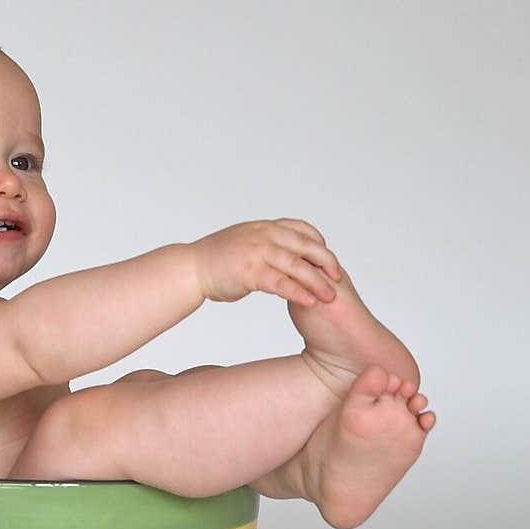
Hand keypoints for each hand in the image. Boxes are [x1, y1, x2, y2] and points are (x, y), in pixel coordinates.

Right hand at [192, 218, 342, 304]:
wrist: (190, 268)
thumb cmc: (216, 260)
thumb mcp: (246, 242)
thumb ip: (266, 244)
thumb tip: (282, 252)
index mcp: (264, 227)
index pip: (301, 229)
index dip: (318, 244)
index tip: (327, 259)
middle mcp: (264, 235)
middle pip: (305, 246)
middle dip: (326, 263)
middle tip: (338, 279)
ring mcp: (257, 252)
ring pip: (296, 265)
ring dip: (317, 281)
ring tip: (330, 297)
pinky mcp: (250, 271)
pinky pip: (281, 283)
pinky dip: (298, 292)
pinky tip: (309, 302)